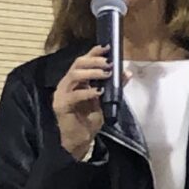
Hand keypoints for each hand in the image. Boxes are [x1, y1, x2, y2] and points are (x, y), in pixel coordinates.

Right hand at [51, 46, 111, 160]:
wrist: (80, 140)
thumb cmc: (89, 120)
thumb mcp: (105, 101)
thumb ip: (114, 87)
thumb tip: (127, 72)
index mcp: (76, 81)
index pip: (82, 62)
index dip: (93, 53)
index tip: (106, 48)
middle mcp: (66, 84)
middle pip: (77, 64)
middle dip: (94, 61)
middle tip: (109, 63)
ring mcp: (61, 94)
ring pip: (74, 75)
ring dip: (92, 73)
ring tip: (106, 74)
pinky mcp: (61, 106)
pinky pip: (73, 95)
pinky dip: (87, 92)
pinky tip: (98, 92)